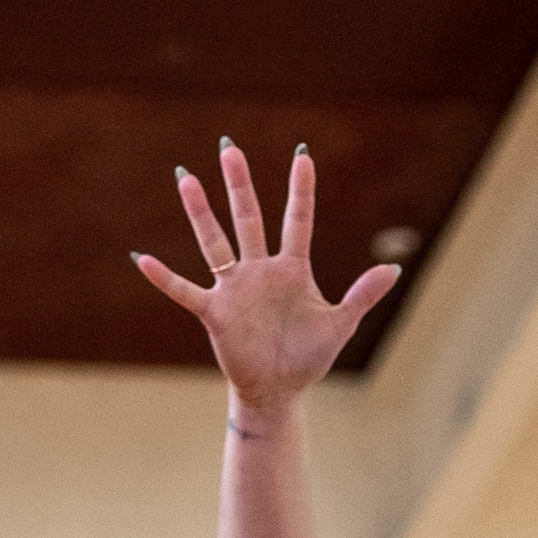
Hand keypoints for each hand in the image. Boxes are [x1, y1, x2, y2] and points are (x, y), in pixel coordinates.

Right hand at [133, 140, 402, 416]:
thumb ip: (363, 294)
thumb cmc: (308, 356)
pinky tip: (143, 259)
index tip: (303, 155)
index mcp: (292, 269)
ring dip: (200, 213)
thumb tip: (394, 269)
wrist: (280, 390)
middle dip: (239, 184)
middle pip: (248, 218)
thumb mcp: (340, 323)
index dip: (301, 190)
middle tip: (229, 147)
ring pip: (215, 242)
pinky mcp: (216, 312)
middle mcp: (259, 270)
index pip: (297, 221)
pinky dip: (166, 278)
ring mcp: (235, 288)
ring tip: (186, 178)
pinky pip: (186, 291)